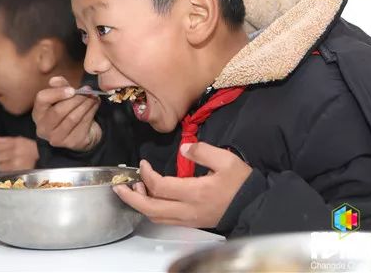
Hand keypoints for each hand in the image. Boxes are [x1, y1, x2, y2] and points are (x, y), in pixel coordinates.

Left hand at [0, 136, 39, 171]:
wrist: (42, 157)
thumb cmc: (30, 149)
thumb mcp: (19, 140)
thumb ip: (5, 140)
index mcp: (16, 143)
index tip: (1, 150)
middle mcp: (16, 152)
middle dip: (0, 157)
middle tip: (7, 157)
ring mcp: (16, 163)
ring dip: (3, 166)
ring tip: (9, 164)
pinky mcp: (17, 172)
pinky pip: (5, 172)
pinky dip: (7, 171)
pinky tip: (12, 168)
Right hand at [32, 76, 101, 151]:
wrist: (81, 133)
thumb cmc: (69, 111)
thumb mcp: (63, 97)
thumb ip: (60, 86)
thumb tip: (54, 80)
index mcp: (38, 113)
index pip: (42, 99)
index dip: (57, 93)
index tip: (72, 90)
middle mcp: (43, 127)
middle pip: (59, 110)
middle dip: (76, 99)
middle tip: (88, 91)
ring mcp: (56, 138)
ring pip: (73, 118)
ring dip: (86, 105)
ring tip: (93, 96)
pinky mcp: (71, 143)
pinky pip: (83, 125)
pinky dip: (91, 113)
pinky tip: (95, 105)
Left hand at [113, 142, 251, 227]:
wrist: (253, 205)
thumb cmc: (241, 183)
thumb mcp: (226, 160)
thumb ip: (203, 151)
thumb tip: (183, 149)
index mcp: (196, 192)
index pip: (161, 187)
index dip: (147, 176)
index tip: (143, 164)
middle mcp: (188, 209)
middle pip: (151, 208)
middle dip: (131, 197)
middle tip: (117, 186)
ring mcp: (188, 219)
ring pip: (155, 217)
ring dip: (140, 204)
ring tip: (132, 189)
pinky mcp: (190, 222)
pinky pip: (164, 219)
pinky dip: (151, 209)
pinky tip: (149, 197)